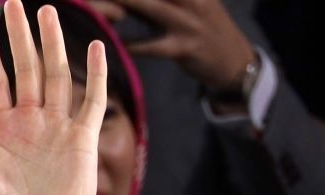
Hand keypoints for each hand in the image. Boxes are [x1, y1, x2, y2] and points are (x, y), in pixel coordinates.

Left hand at [0, 0, 106, 194]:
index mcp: (1, 132)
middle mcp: (30, 125)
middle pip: (26, 69)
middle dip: (19, 36)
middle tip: (14, 3)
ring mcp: (57, 129)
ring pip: (56, 75)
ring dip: (52, 44)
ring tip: (47, 12)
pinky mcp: (82, 140)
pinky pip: (92, 100)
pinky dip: (95, 74)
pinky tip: (94, 47)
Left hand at [93, 0, 256, 91]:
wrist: (234, 59)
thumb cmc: (199, 27)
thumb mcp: (184, 4)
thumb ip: (152, 3)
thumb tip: (118, 5)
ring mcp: (188, 20)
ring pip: (146, 7)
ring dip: (115, 6)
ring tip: (90, 6)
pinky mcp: (186, 46)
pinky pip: (152, 45)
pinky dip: (131, 44)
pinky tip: (111, 44)